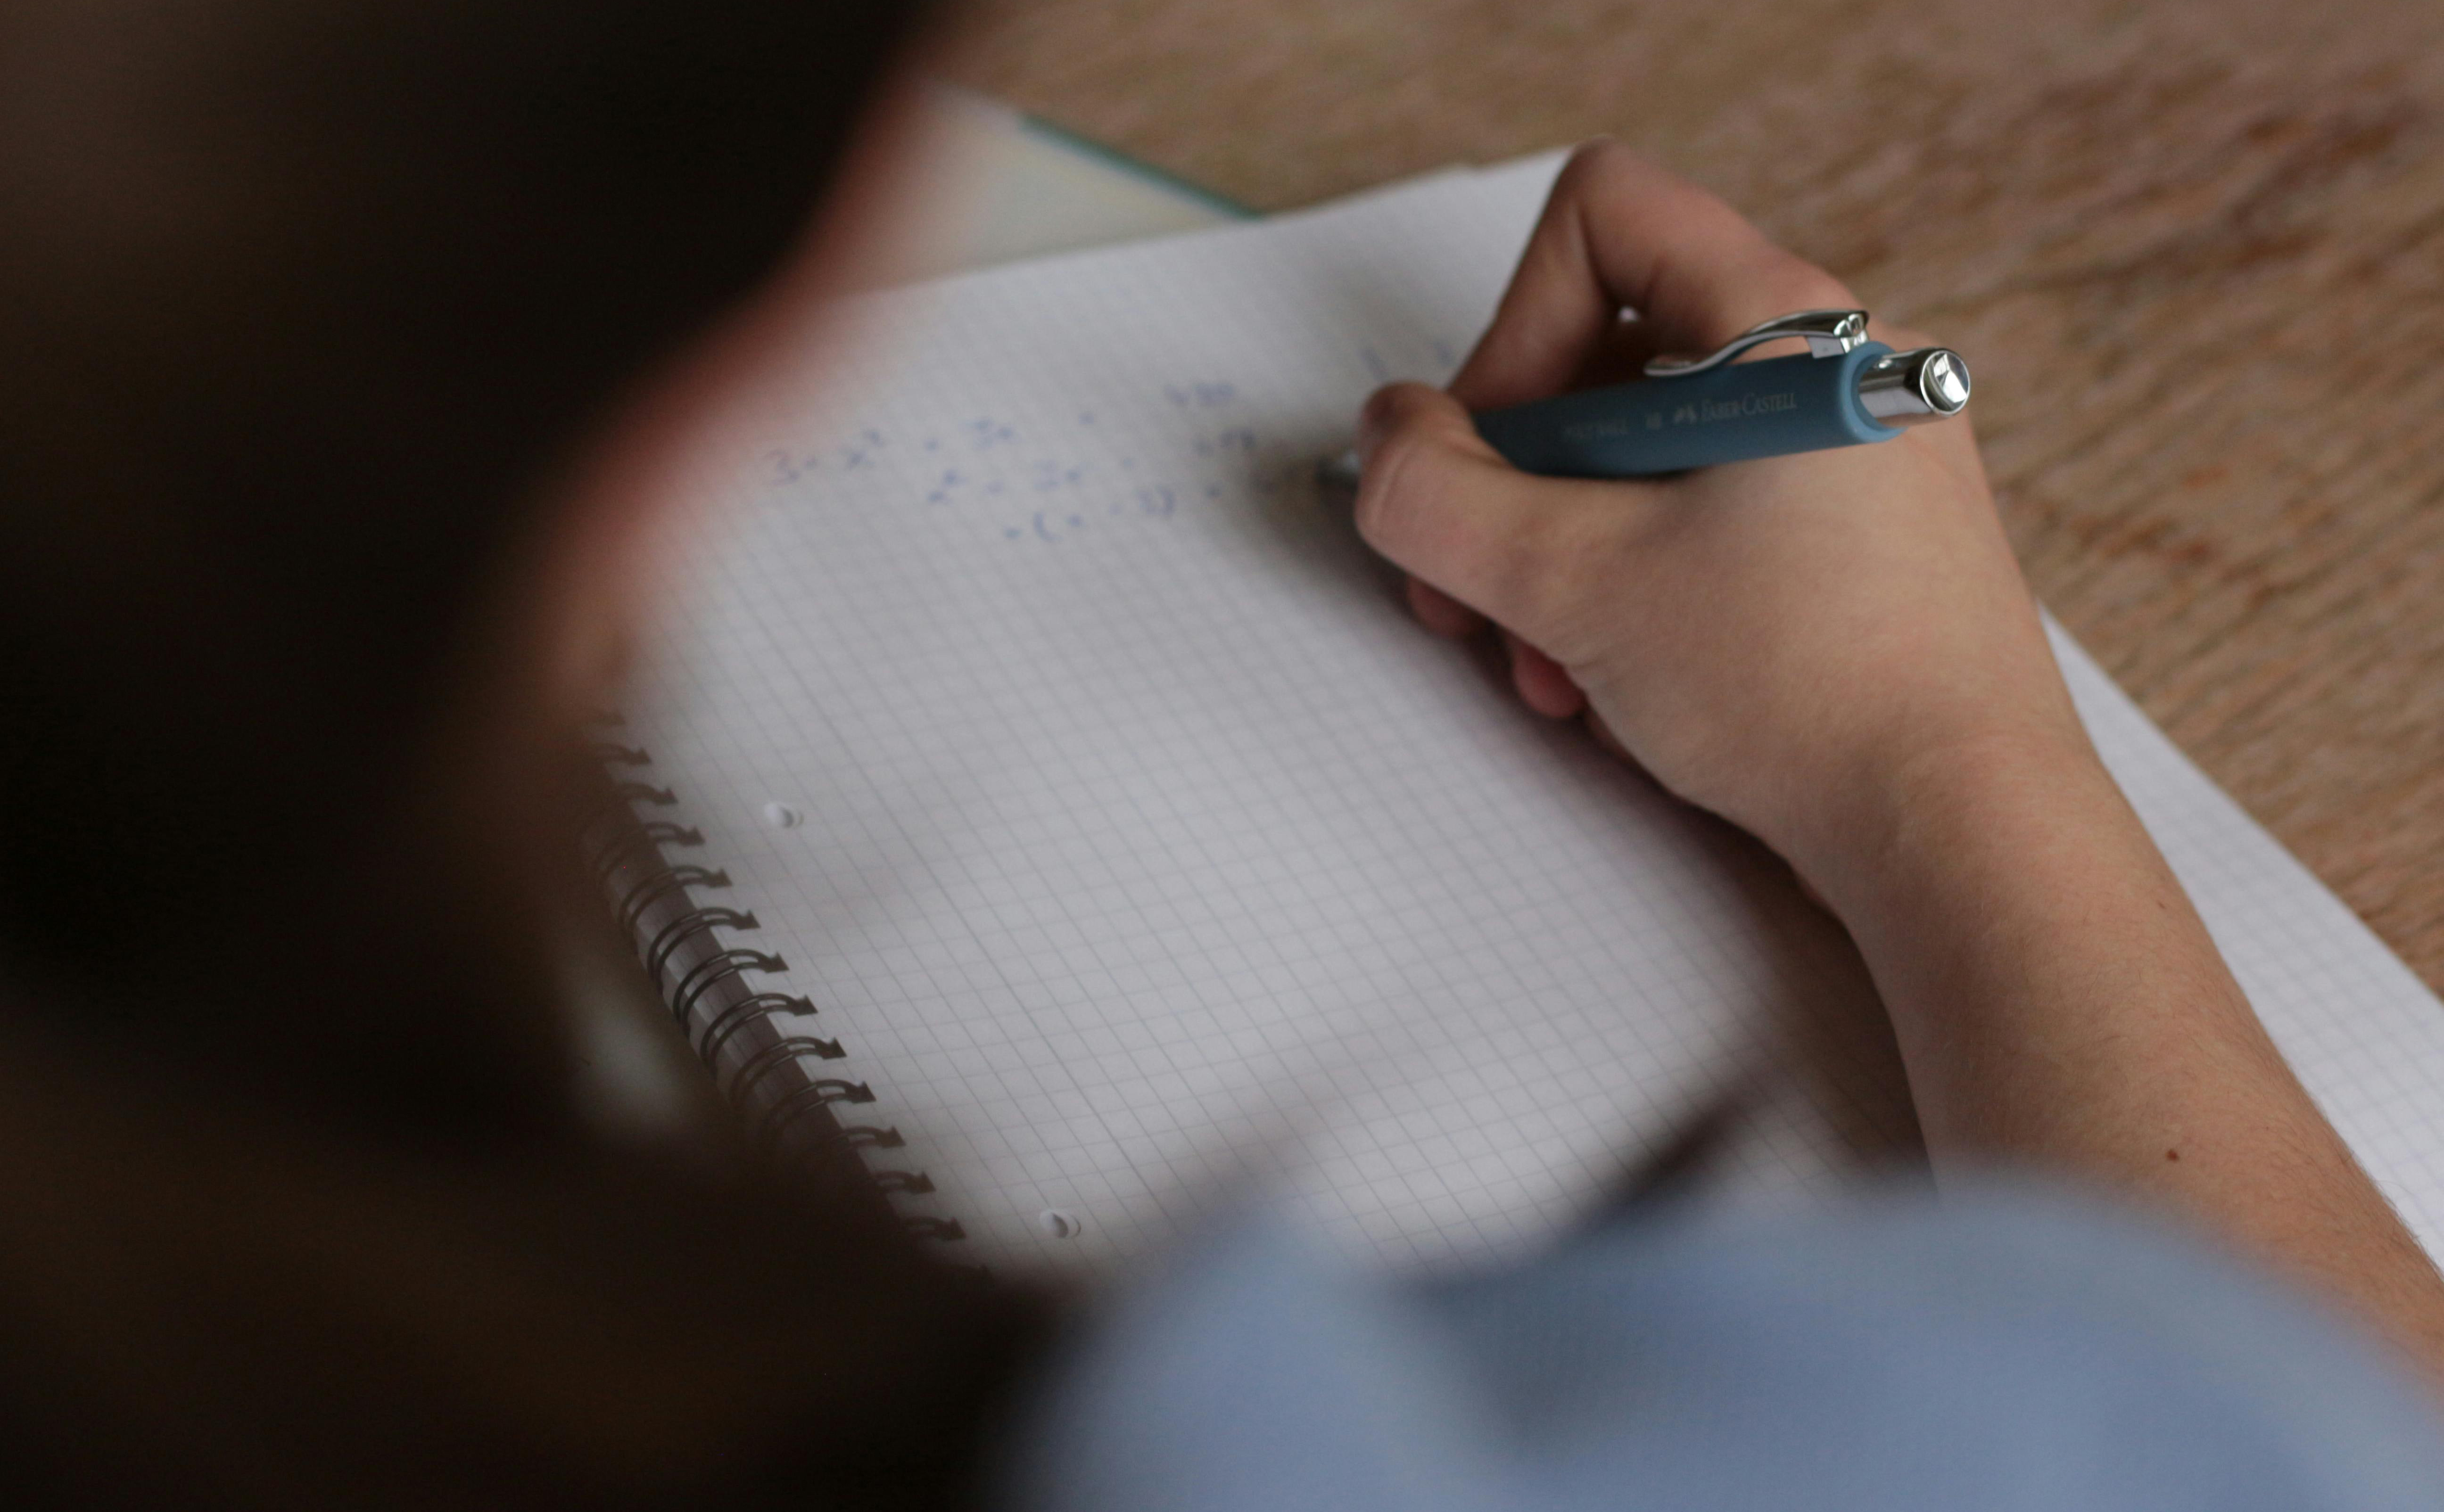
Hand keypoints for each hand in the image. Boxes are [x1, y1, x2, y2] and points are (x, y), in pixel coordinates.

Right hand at [1352, 142, 2091, 900]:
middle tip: (1480, 590)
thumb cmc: (1812, 693)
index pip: (1604, 216)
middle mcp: (1836, 369)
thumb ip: (1437, 497)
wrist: (1965, 834)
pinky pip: (1710, 521)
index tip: (1498, 455)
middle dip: (1519, 481)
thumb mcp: (1572, 584)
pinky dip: (1641, 590)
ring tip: (1556, 669)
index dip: (1512, 325)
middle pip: (1611, 352)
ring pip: (1652, 457)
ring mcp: (1856, 458)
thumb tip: (1388, 439)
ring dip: (1566, 559)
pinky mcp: (1861, 543)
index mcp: (1789, 329)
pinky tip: (1623, 691)